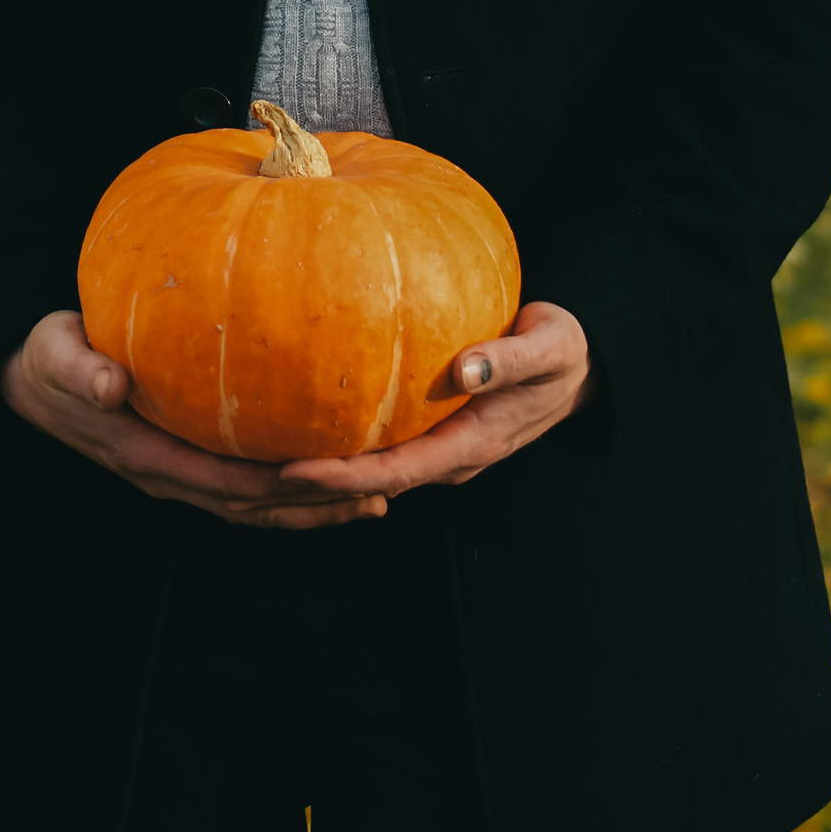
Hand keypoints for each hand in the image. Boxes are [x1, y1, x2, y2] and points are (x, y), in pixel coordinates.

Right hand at [1, 312, 382, 531]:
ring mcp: (178, 476)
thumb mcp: (57, 357)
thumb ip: (83, 371)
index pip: (219, 480)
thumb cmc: (51, 361)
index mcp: (145, 454)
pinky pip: (245, 487)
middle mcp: (168, 476)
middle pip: (251, 506)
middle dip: (311, 506)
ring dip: (312, 510)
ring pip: (254, 506)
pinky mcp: (187, 463)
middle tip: (375, 494)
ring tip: (372, 501)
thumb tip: (111, 387)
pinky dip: (290, 493)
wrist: (35, 382)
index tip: (321, 475)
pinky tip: (331, 477)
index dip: (270, 484)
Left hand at [270, 303, 593, 509]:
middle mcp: (450, 455)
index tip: (293, 469)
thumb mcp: (548, 347)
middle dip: (318, 484)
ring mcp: (441, 446)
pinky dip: (345, 442)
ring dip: (325, 470)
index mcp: (473, 443)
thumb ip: (509, 359)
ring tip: (260, 456)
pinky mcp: (433, 430)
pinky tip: (302, 419)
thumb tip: (466, 369)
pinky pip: (382, 445)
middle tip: (252, 471)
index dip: (344, 475)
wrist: (578, 364)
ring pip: (374, 470)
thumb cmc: (562, 350)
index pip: (397, 472)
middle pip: (374, 482)